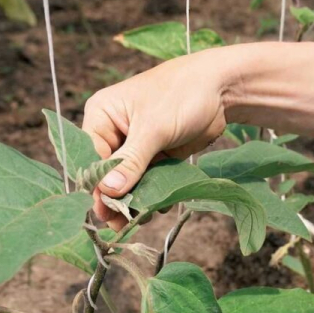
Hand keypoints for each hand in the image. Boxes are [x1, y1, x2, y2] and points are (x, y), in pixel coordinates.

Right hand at [82, 51, 229, 229]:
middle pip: (107, 173)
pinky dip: (151, 195)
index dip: (97, 183)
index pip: (91, 156)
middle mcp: (114, 132)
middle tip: (118, 223)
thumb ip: (131, 162)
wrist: (223, 89)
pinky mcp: (154, 156)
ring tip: (140, 220)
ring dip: (133, 201)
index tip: (104, 208)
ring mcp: (135, 146)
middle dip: (114, 198)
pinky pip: (147, 182)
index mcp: (102, 115)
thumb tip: (108, 191)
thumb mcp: (153, 128)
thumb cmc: (182, 94)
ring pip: (127, 182)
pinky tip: (159, 207)